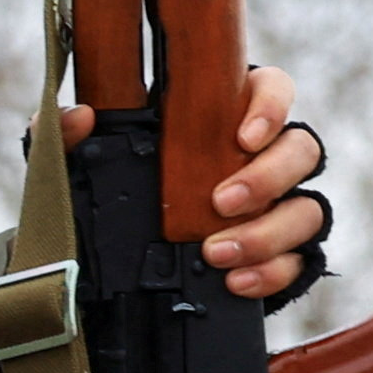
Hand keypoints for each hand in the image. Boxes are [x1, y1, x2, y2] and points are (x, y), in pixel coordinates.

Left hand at [58, 61, 333, 302]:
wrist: (113, 272)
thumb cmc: (114, 196)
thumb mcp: (81, 164)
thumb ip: (64, 135)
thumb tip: (80, 117)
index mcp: (228, 118)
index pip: (274, 90)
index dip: (271, 107)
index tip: (242, 136)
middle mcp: (265, 159)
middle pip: (301, 151)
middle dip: (267, 177)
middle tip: (220, 203)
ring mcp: (280, 208)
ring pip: (307, 209)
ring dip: (267, 232)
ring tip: (216, 253)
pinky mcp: (281, 256)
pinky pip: (298, 262)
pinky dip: (271, 272)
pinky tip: (234, 282)